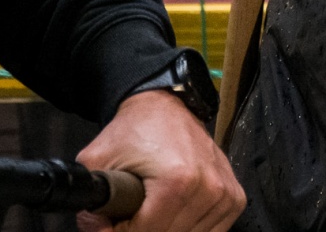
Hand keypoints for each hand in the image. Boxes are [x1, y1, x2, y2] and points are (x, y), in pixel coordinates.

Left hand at [76, 90, 244, 231]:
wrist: (164, 106)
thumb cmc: (135, 130)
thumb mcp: (97, 160)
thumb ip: (91, 203)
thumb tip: (97, 231)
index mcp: (178, 181)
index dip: (120, 231)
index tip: (112, 219)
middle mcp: (208, 188)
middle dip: (141, 229)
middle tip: (130, 213)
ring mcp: (225, 194)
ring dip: (167, 228)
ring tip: (152, 208)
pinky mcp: (234, 196)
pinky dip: (190, 228)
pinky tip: (176, 211)